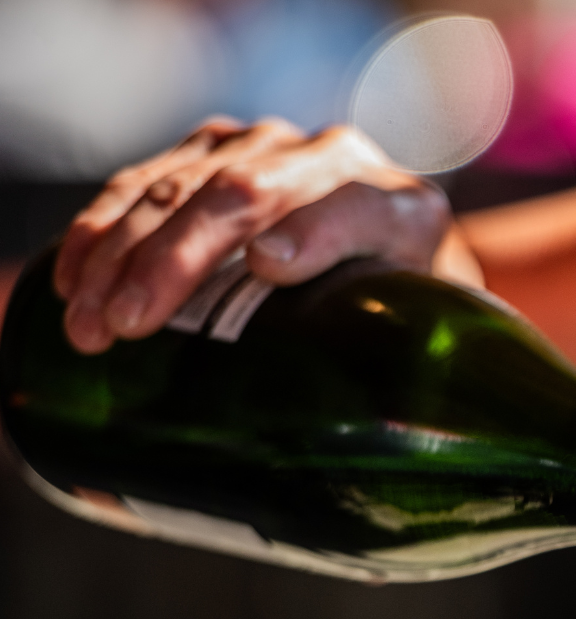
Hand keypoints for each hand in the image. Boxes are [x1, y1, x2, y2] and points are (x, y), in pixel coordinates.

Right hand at [54, 118, 458, 354]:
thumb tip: (361, 427)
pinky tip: (75, 278)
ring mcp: (268, 147)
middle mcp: (336, 161)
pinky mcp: (213, 147)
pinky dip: (102, 229)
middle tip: (129, 324)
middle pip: (247, 196)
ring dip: (122, 252)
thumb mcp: (412, 333)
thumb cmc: (398, 310)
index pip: (354, 211)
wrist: (390, 249)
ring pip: (183, 187)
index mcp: (403, 210)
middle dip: (179, 259)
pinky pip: (145, 181)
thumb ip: (397, 358)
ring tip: (88, 319)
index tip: (269, 267)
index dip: (311, 235)